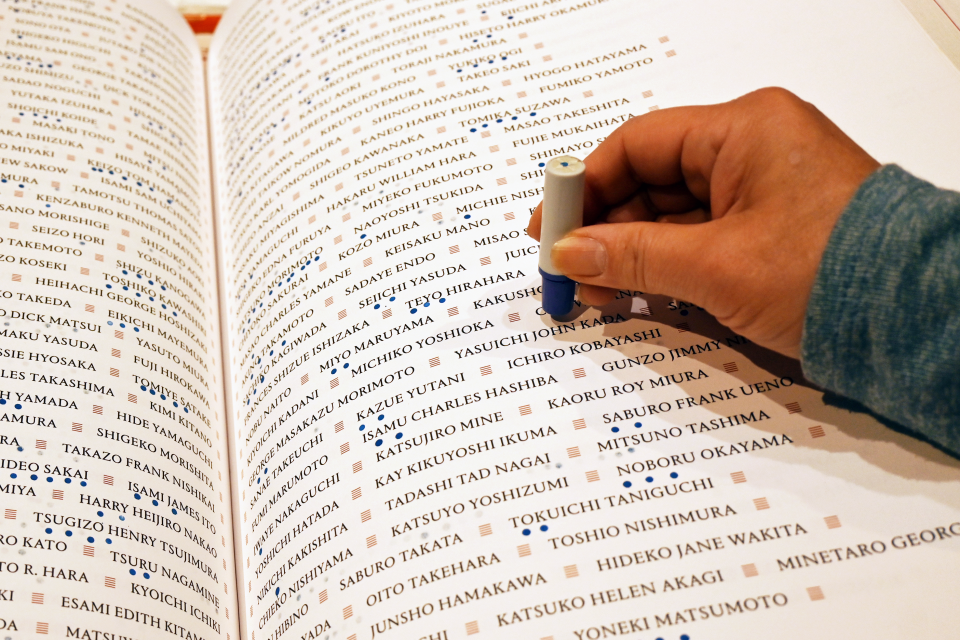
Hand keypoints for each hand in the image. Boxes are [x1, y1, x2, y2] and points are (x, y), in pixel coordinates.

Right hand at [527, 88, 879, 358]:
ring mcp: (761, 193)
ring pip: (672, 216)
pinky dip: (664, 267)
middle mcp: (750, 151)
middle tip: (564, 269)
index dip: (585, 185)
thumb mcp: (717, 266)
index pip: (638, 144)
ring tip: (593, 294)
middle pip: (650, 181)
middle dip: (604, 227)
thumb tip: (569, 254)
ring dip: (630, 253)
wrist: (916, 321)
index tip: (549, 225)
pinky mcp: (768, 233)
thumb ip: (634, 257)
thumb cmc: (829, 273)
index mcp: (743, 130)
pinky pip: (699, 240)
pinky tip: (632, 295)